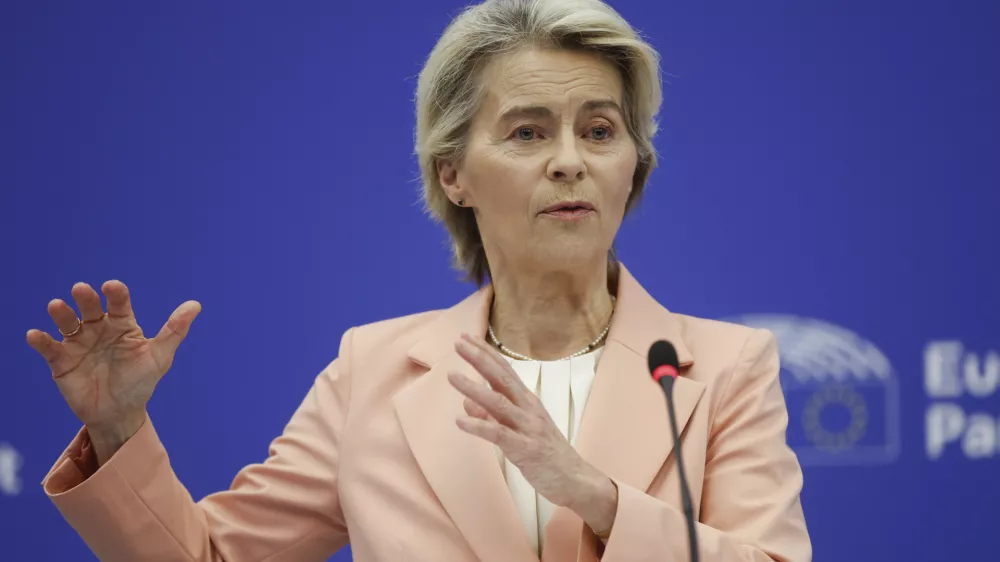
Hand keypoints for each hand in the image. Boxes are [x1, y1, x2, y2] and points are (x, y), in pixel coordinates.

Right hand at [26, 281, 200, 461]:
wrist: (119, 414)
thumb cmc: (140, 382)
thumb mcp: (159, 357)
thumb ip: (175, 331)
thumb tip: (195, 304)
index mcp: (123, 324)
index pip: (119, 303)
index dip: (116, 294)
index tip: (112, 287)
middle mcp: (98, 328)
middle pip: (90, 308)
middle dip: (86, 298)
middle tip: (82, 290)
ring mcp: (78, 343)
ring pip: (67, 323)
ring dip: (61, 314)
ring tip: (57, 307)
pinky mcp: (61, 361)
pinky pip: (49, 348)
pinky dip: (41, 341)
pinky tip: (35, 335)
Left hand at [448, 333, 617, 533]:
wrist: (576, 480)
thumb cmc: (547, 454)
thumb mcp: (519, 430)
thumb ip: (492, 416)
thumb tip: (466, 403)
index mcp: (527, 401)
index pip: (504, 370)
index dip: (485, 353)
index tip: (466, 338)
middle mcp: (528, 409)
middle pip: (501, 379)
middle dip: (479, 359)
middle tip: (459, 343)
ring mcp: (528, 428)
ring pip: (498, 403)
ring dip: (473, 389)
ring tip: (452, 376)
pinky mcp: (525, 449)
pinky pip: (499, 435)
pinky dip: (479, 426)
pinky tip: (459, 422)